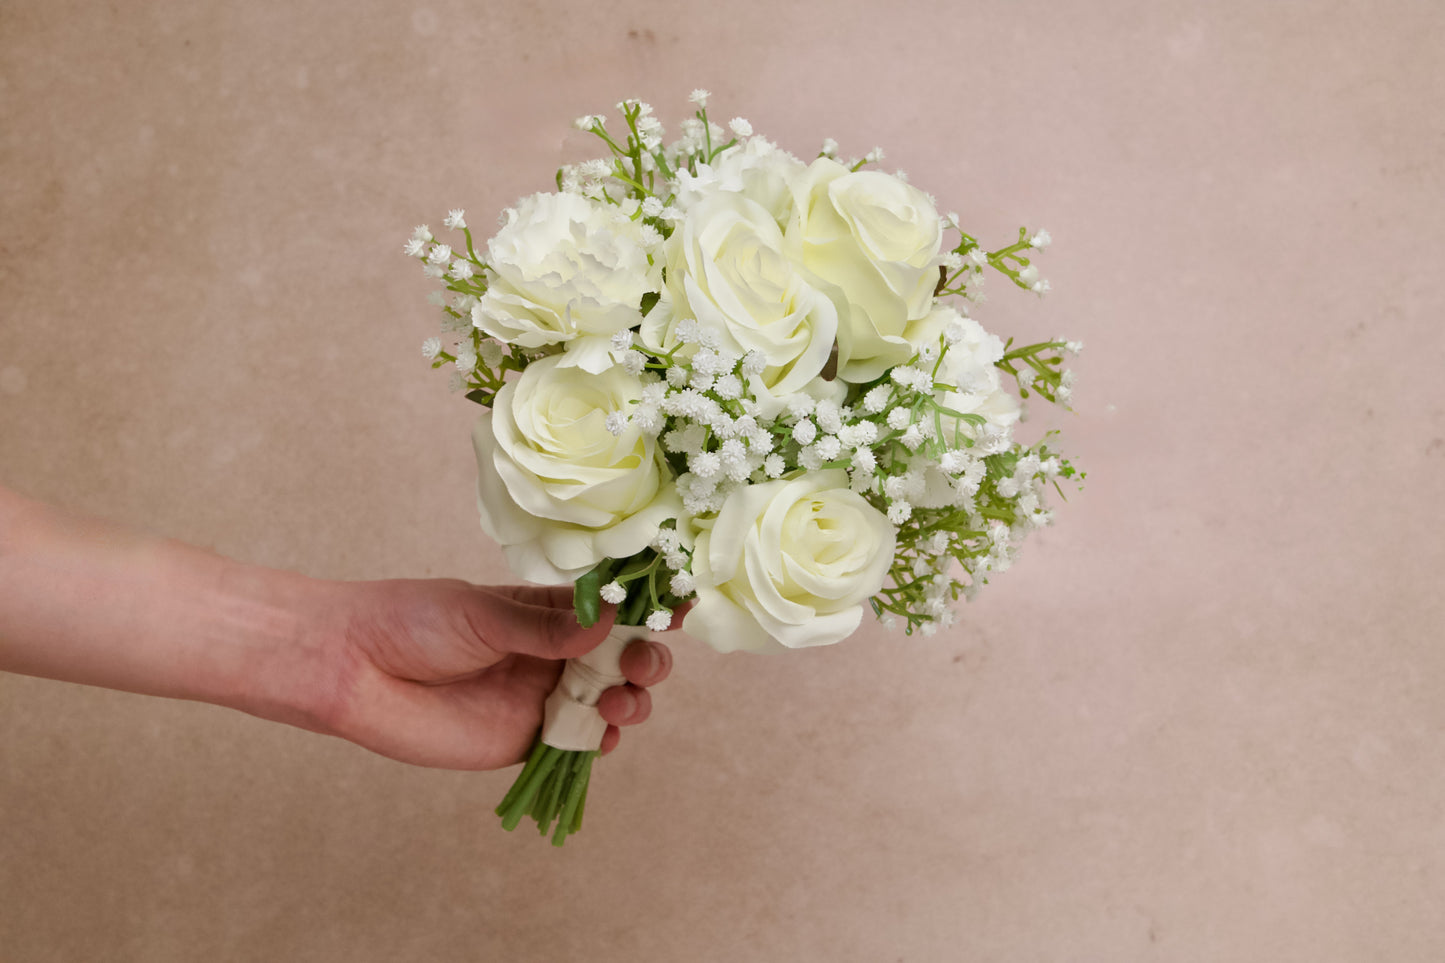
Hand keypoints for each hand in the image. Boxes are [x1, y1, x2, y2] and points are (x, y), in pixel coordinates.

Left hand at [305, 580, 673, 769]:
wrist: (353, 670)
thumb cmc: (412, 624)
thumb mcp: (482, 614)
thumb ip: (544, 627)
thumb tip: (608, 622)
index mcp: (547, 611)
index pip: (611, 608)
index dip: (648, 607)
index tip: (680, 603)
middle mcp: (553, 654)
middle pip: (623, 658)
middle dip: (646, 658)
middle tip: (641, 662)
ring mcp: (542, 699)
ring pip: (610, 701)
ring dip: (631, 699)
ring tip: (619, 699)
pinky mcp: (524, 742)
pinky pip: (578, 745)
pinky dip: (601, 740)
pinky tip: (604, 733)